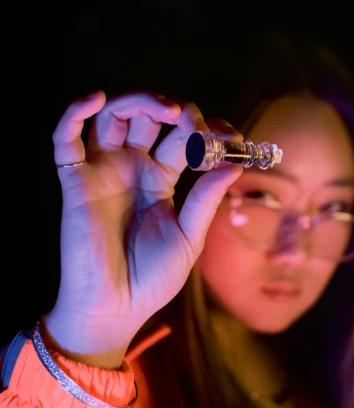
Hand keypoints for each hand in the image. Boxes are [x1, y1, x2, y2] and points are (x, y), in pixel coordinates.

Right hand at [44, 90, 242, 366]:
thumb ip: (206, 200)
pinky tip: (95, 98)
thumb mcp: (188, 237)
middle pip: (148, 117)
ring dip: (136, 101)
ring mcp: (103, 170)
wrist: (114, 309)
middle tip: (195, 121)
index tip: (233, 138)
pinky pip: (65, 139)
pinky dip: (74, 112)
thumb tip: (234, 164)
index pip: (183, 137)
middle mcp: (131, 166)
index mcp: (160, 177)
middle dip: (174, 109)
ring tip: (163, 108)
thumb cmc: (152, 278)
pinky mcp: (75, 181)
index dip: (207, 130)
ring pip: (112, 116)